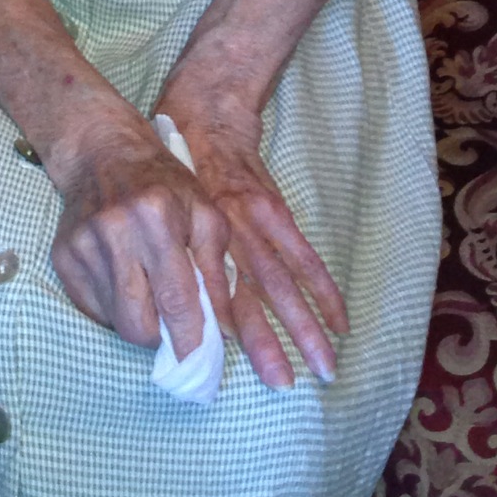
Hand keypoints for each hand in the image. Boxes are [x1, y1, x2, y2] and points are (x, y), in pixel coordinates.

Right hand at [48, 117, 232, 360]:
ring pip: (115, 321)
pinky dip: (113, 308)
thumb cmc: (163, 183)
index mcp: (155, 217)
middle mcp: (113, 232)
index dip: (190, 339)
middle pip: (138, 324)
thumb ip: (218, 268)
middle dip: (162, 338)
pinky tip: (123, 280)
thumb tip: (225, 326)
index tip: (202, 360)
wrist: (101, 152)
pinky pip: (91, 309)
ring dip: (138, 321)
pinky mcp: (62, 256)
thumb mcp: (206, 213)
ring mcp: (82, 245)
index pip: (176, 299)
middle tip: (175, 326)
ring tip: (149, 295)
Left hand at [154, 85, 347, 389]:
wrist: (202, 112)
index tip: (230, 373)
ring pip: (281, 282)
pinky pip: (304, 255)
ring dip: (305, 326)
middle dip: (268, 344)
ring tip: (324, 366)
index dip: (217, 334)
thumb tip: (170, 310)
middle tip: (284, 385)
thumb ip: (169, 255)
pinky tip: (339, 321)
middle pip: (247, 297)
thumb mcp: (157, 210)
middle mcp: (219, 234)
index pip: (204, 296)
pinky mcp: (275, 208)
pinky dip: (324, 290)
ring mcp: (251, 221)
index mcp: (187, 239)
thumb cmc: (169, 167)